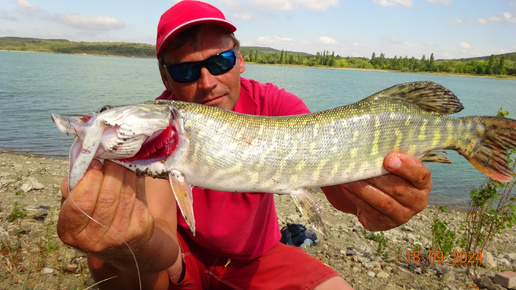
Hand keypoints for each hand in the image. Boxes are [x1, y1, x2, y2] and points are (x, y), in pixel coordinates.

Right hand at [57, 160, 180, 287]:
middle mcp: (95, 239)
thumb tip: (82, 165)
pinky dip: (137, 180)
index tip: (94, 163)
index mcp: (71, 232)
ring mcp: (120, 236)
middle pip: (107, 197)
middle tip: (112, 156)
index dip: (89, 180)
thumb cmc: (91, 218)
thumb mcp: (73, 208)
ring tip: (122, 160)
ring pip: (126, 194)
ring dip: (126, 172)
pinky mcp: (141, 229)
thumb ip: (73, 188)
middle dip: (111, 171)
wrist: (118, 245)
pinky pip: (139, 196)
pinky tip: (133, 172)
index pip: (80, 204)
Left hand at [322, 153, 431, 230]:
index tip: (388, 159)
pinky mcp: (383, 225)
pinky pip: (369, 212)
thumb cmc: (383, 170)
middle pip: (398, 189)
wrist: (372, 191)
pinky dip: (356, 199)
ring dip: (363, 189)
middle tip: (358, 165)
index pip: (421, 175)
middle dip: (376, 177)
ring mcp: (401, 216)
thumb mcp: (390, 159)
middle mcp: (417, 202)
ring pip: (383, 202)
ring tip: (348, 177)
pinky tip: (347, 188)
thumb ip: (389, 150)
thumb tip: (373, 132)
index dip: (406, 167)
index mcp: (423, 182)